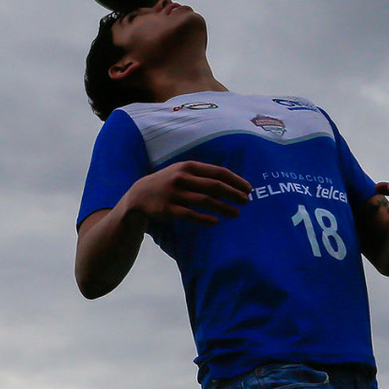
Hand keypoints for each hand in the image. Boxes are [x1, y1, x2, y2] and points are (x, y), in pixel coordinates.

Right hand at [126, 161, 251, 224]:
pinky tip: (216, 222)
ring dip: (224, 208)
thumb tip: (230, 185)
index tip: (248, 189)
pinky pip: (191, 215)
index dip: (236, 181)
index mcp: (189, 166)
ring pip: (205, 201)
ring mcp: (175, 194)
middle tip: (246, 201)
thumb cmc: (169, 183)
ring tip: (236, 214)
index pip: (219, 172)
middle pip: (215, 186)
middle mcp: (182, 178)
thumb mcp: (183, 172)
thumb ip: (204, 175)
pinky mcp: (168, 209)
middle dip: (234, 194)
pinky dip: (205, 219)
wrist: (140, 195)